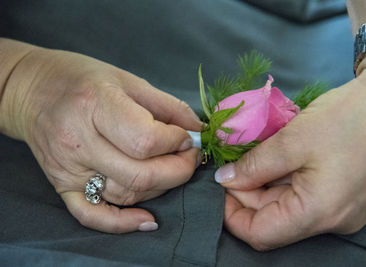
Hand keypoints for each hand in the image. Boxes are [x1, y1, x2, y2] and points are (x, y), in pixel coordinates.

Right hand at [2, 46, 201, 232]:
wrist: (32, 90)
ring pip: (126, 193)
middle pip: (141, 174)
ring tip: (170, 168)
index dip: (177, 142)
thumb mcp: (129, 80)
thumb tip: (198, 130)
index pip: (147, 141)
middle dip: (179, 170)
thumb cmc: (82, 79)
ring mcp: (68, 168)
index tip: (186, 136)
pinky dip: (122, 223)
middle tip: (189, 156)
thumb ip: (168, 106)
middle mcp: (78, 141)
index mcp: (95, 105)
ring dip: (161, 186)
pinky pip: (92, 215)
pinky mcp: (61, 185)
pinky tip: (147, 220)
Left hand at [215, 43, 365, 249]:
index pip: (260, 234)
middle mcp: (331, 220)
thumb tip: (226, 180)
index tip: (220, 186)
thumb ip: (254, 165)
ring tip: (252, 156)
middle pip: (272, 219)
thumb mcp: (291, 141)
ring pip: (287, 207)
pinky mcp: (343, 196)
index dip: (232, 214)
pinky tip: (274, 158)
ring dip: (263, 184)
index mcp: (318, 213)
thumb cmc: (347, 119)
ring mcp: (339, 209)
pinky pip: (303, 196)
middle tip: (234, 163)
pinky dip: (283, 180)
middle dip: (246, 193)